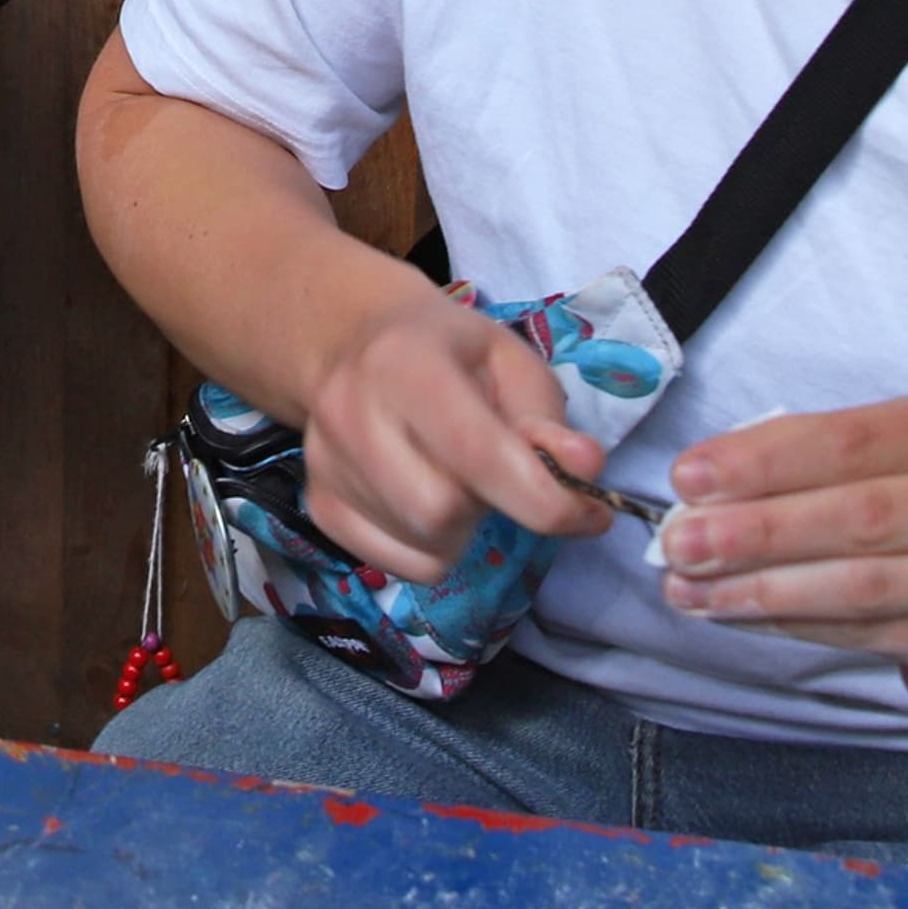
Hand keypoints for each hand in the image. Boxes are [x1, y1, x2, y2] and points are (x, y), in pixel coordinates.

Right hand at [298, 290, 615, 580]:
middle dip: (492, 508)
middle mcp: (351, 414)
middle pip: (443, 512)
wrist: (351, 343)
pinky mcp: (319, 505)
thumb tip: (584, 471)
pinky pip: (397, 566)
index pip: (476, 453)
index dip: (543, 498)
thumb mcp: (509, 361)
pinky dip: (432, 551)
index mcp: (404, 363)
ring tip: (459, 484)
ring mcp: (327, 465)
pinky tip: (428, 505)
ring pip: (424, 547)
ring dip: (464, 532)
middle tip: (499, 478)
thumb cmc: (445, 352)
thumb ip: (546, 416)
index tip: (588, 511)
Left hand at [658, 395, 907, 721]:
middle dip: (755, 531)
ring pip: (859, 584)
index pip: (848, 439)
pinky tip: (742, 616)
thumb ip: (806, 467)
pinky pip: (868, 631)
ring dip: (763, 589)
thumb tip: (701, 488)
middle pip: (855, 515)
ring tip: (691, 590)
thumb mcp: (887, 468)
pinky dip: (795, 624)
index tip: (687, 477)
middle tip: (680, 544)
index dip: (762, 460)